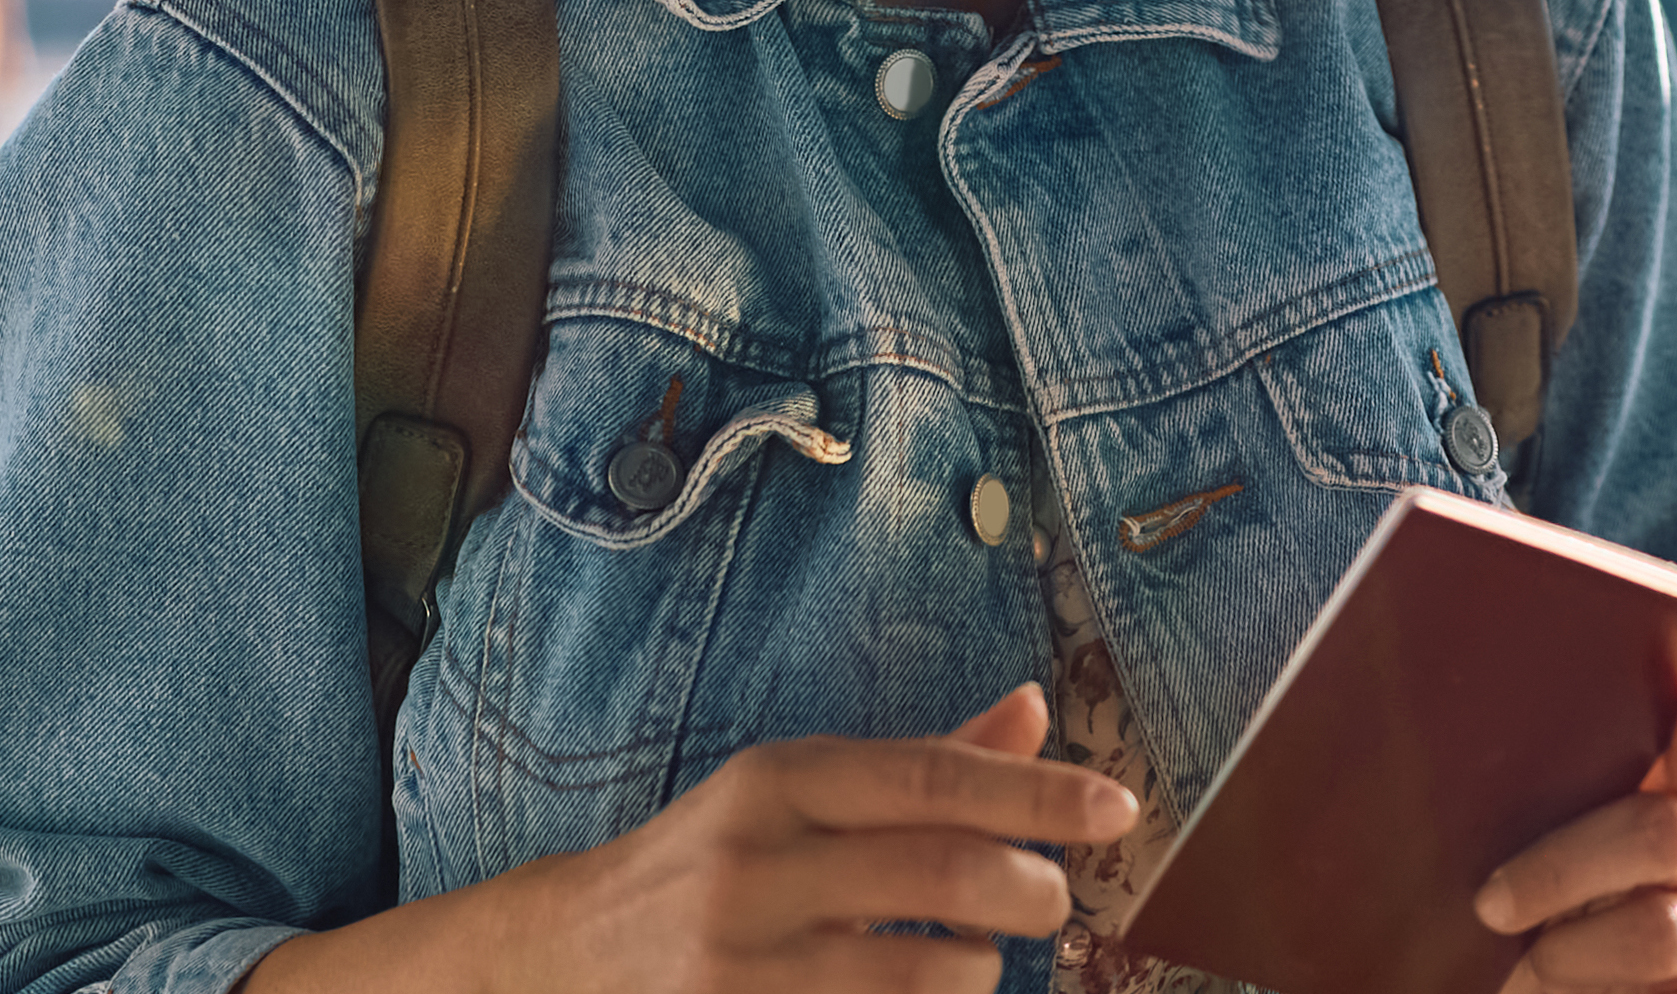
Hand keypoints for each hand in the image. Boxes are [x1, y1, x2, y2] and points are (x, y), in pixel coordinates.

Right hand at [251, 685, 1133, 993]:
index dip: (1036, 792)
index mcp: (776, 782)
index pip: (929, 778)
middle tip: (1054, 899)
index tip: (1118, 809)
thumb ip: (918, 763)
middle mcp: (754, 865)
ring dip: (974, 971)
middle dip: (1027, 889)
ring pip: (922, 976)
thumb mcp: (794, 796)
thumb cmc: (707, 866)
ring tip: (965, 957)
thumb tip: (1032, 711)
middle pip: (939, 873)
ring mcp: (740, 965)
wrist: (558, 960)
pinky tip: (916, 992)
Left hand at [1476, 698, 1676, 993]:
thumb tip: (1479, 767)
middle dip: (1562, 868)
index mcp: (1670, 813)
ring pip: (1661, 931)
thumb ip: (1541, 816)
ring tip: (1533, 970)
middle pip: (1661, 835)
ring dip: (1576, 953)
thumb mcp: (1539, 868)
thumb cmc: (1544, 925)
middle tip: (1492, 905)